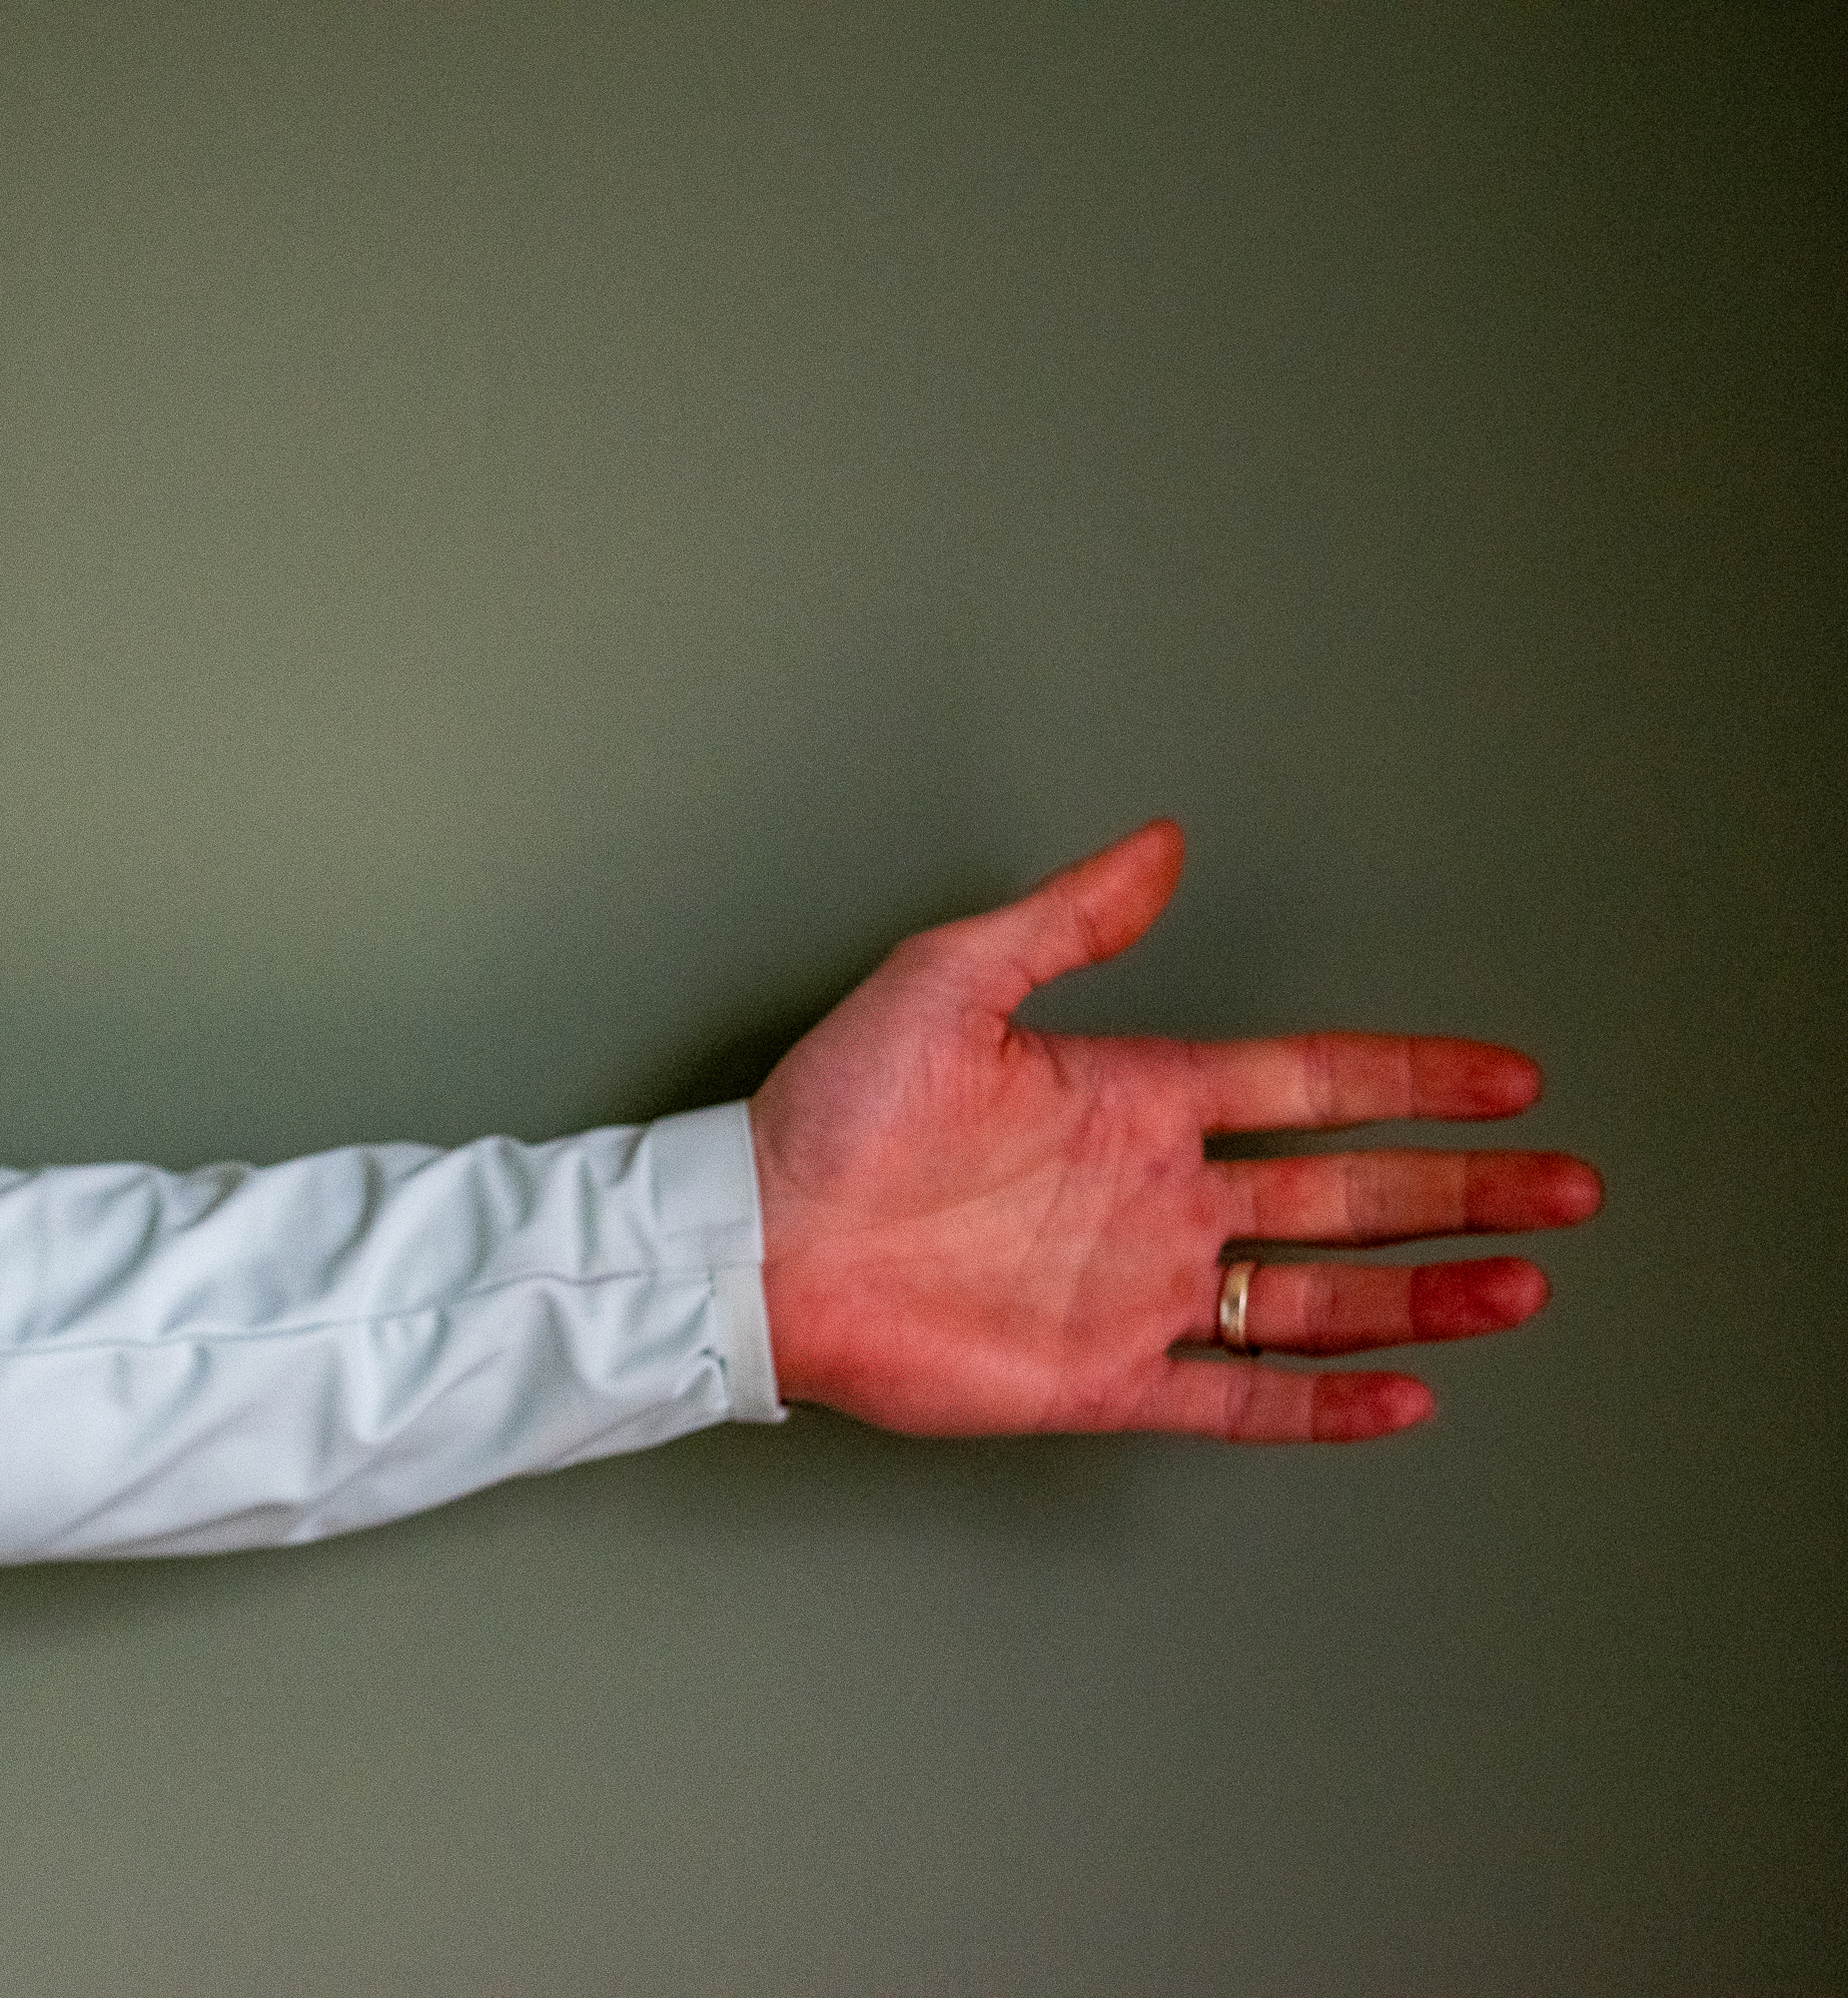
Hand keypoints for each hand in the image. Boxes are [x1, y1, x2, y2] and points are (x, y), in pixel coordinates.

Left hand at [748, 820, 1602, 1441]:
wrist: (757, 1244)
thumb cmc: (834, 1110)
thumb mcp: (951, 982)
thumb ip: (1070, 920)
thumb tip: (1162, 843)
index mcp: (1134, 1097)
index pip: (1308, 1082)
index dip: (1412, 1081)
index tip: (1511, 1079)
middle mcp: (1155, 1196)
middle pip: (1345, 1191)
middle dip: (1460, 1189)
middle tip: (1570, 1188)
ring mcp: (1136, 1290)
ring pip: (1314, 1297)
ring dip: (1421, 1295)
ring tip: (1523, 1286)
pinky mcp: (1099, 1378)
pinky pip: (1232, 1395)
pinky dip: (1320, 1402)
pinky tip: (1404, 1397)